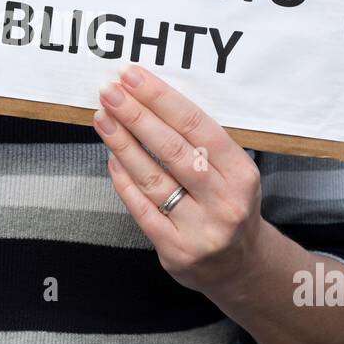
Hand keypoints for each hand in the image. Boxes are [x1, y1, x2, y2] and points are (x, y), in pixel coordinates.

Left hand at [92, 63, 263, 296]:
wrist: (240, 266)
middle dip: (137, 116)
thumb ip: (201, 143)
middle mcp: (225, 201)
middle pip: (174, 150)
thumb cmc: (229, 205)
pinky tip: (111, 158)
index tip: (133, 77)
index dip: (162, 99)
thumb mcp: (233, 172)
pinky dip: (124, 181)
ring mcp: (201, 229)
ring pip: (154, 179)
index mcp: (241, 173)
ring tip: (102, 118)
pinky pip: (143, 209)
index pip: (197, 126)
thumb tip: (151, 100)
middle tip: (110, 92)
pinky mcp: (176, 250)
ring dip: (123, 144)